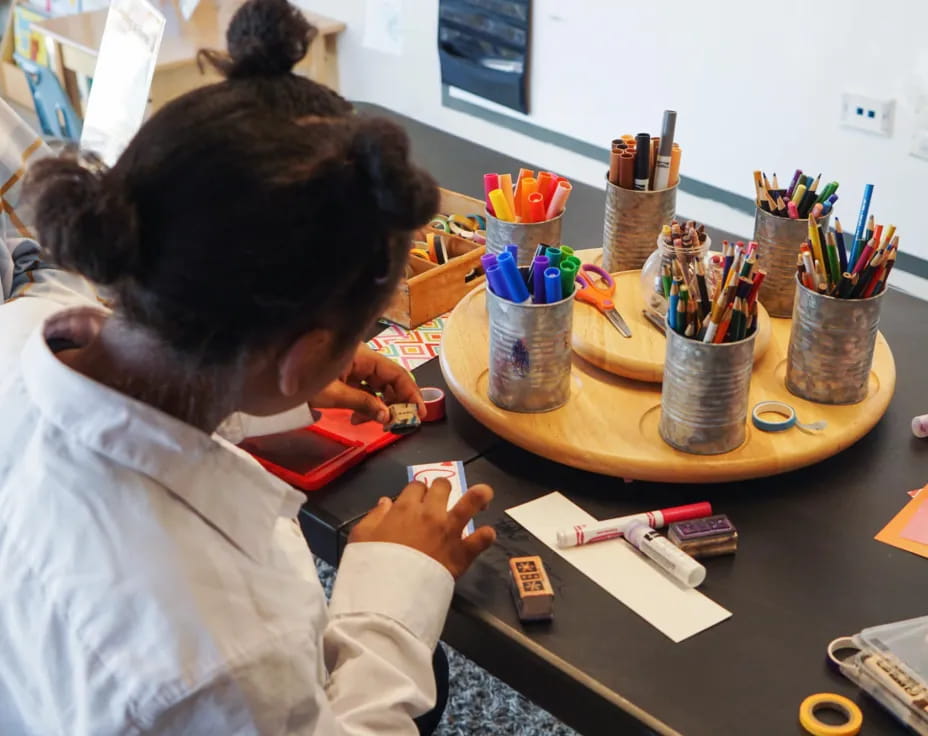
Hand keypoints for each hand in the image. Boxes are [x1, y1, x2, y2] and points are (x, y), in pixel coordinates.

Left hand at [310, 345, 423, 424]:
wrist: (268, 376)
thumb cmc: (299, 379)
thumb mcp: (333, 394)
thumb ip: (363, 403)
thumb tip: (387, 417)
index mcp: (361, 355)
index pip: (395, 372)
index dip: (411, 392)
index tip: (419, 412)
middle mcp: (360, 357)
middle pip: (389, 379)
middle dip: (396, 402)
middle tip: (397, 423)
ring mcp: (352, 366)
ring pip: (378, 386)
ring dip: (380, 405)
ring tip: (373, 424)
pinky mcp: (343, 375)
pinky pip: (364, 388)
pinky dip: (367, 403)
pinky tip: (359, 418)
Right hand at [349, 479, 495, 578]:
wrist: (390, 594)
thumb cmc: (373, 565)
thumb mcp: (361, 536)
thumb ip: (375, 515)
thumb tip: (386, 501)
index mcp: (406, 507)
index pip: (417, 485)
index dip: (418, 490)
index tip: (417, 499)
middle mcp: (430, 513)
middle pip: (442, 486)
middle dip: (442, 488)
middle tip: (443, 498)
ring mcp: (449, 531)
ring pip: (470, 503)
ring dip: (479, 497)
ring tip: (484, 495)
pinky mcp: (462, 552)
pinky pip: (481, 539)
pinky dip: (485, 536)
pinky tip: (486, 535)